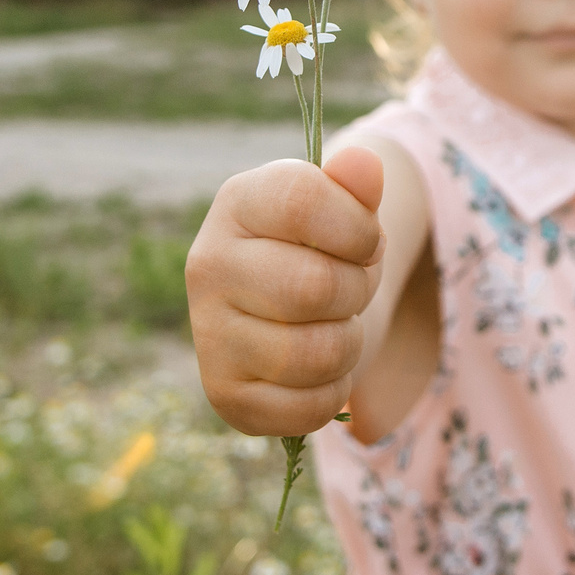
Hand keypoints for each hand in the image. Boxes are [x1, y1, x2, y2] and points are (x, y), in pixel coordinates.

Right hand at [186, 149, 384, 438]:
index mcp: (238, 203)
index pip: (303, 201)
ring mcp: (209, 333)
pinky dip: (333, 392)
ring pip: (317, 353)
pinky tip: (317, 369)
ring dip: (349, 344)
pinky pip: (308, 408)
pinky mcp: (224, 394)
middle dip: (357, 291)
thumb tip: (365, 166)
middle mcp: (208, 264)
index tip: (364, 240)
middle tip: (348, 289)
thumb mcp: (342, 208)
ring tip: (333, 326)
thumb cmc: (321, 248)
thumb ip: (357, 185)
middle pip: (315, 287)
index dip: (357, 227)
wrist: (286, 309)